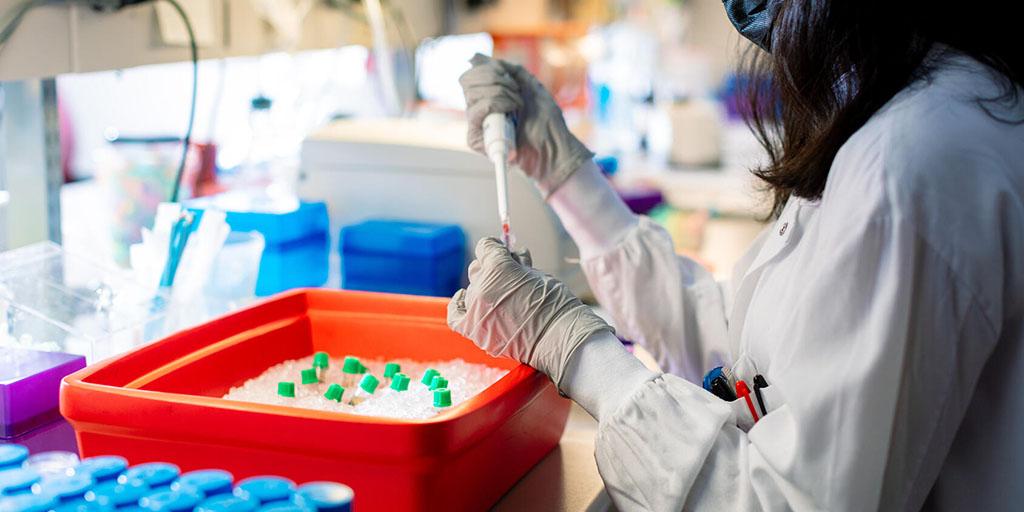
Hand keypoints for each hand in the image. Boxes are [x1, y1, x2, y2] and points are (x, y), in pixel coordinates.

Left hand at [447, 238, 612, 389]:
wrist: (559, 339)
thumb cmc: (555, 305)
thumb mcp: (539, 274)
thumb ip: (519, 265)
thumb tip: (512, 256)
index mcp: (499, 267)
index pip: (486, 247)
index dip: (496, 247)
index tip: (503, 250)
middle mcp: (482, 286)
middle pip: (477, 268)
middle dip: (491, 268)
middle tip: (508, 276)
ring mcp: (477, 310)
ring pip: (471, 289)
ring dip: (484, 288)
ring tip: (501, 295)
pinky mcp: (476, 332)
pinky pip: (456, 315)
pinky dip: (458, 304)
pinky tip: (464, 298)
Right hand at [459, 54, 594, 197]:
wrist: (554, 148)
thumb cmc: (546, 120)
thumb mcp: (530, 84)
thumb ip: (506, 69)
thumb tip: (475, 57)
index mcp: (489, 95)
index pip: (471, 74)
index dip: (486, 68)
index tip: (509, 77)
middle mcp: (480, 108)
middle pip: (467, 81)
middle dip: (495, 79)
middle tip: (516, 92)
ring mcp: (478, 124)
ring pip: (471, 94)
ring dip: (500, 93)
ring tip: (518, 105)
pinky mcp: (476, 139)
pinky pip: (475, 112)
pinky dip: (496, 105)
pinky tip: (511, 116)